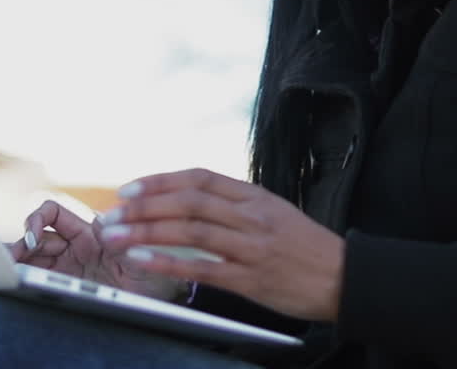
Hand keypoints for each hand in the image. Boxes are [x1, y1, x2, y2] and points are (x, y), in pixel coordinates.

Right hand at [7, 199, 185, 302]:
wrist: (161, 300)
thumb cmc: (155, 270)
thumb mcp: (141, 253)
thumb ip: (123, 239)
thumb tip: (98, 224)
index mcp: (88, 231)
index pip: (53, 213)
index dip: (37, 219)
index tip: (32, 238)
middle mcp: (74, 246)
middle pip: (36, 237)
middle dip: (20, 244)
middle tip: (11, 261)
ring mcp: (67, 267)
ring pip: (33, 258)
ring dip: (18, 261)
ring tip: (6, 271)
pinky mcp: (65, 287)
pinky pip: (39, 278)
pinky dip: (24, 277)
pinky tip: (16, 281)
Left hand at [97, 168, 344, 321]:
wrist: (345, 277)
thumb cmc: (305, 247)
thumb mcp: (273, 212)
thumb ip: (234, 206)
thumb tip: (189, 202)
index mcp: (254, 196)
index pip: (199, 177)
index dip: (160, 181)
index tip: (129, 189)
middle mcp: (251, 215)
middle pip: (189, 201)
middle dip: (144, 206)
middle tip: (111, 213)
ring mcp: (251, 246)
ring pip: (191, 230)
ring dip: (147, 232)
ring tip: (115, 236)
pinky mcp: (251, 278)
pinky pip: (203, 267)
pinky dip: (168, 263)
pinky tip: (143, 261)